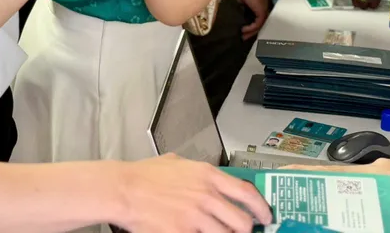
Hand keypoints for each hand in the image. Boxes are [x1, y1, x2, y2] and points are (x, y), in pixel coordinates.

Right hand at [116, 155, 271, 232]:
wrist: (125, 190)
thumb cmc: (145, 176)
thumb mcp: (178, 163)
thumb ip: (197, 172)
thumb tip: (209, 179)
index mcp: (207, 175)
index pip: (247, 192)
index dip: (261, 207)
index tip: (265, 215)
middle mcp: (206, 196)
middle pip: (242, 221)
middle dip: (246, 231)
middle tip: (244, 232)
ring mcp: (195, 217)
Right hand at [233, 0, 271, 39]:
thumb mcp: (240, 1)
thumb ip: (242, 8)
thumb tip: (238, 17)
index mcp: (259, 4)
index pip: (258, 19)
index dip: (251, 26)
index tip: (243, 31)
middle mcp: (263, 7)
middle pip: (260, 23)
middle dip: (252, 32)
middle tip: (244, 37)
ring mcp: (263, 8)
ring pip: (260, 25)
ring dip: (251, 32)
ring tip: (243, 36)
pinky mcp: (261, 10)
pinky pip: (258, 23)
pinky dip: (252, 28)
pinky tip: (244, 30)